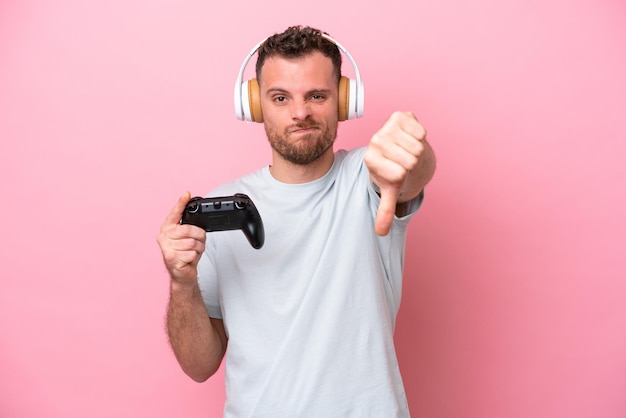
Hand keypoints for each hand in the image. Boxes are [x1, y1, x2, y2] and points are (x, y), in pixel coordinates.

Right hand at [157, 192, 206, 285]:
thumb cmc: (186, 254)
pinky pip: (191, 253)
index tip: (187, 194)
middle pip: (189, 229)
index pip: (174, 213)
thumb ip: (190, 227)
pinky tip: (189, 259)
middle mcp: (164, 236)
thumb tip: (199, 219)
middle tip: (199, 243)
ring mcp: (166, 247)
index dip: (181, 203)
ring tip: (193, 252)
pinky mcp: (170, 258)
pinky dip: (195, 257)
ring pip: (192, 242)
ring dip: (199, 248)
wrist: (183, 274)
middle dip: (200, 237)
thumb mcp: (188, 238)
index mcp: (167, 228)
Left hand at [364, 111, 426, 235]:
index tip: (396, 172)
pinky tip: (410, 138)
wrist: (399, 148)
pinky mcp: (400, 115)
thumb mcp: (389, 190)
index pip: (399, 174)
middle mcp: (374, 141)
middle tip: (403, 161)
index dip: (403, 175)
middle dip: (411, 163)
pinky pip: (421, 131)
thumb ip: (384, 211)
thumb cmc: (394, 170)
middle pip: (410, 160)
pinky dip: (420, 137)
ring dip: (416, 150)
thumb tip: (381, 233)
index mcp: (369, 159)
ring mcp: (386, 126)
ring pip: (417, 146)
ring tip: (406, 150)